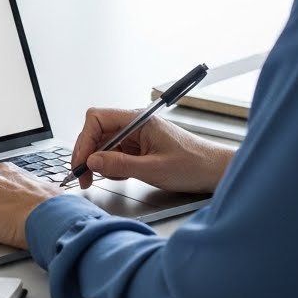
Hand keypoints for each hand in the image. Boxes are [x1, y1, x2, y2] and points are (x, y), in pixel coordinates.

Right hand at [71, 108, 232, 194]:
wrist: (215, 172)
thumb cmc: (194, 165)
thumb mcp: (154, 170)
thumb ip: (119, 165)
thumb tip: (92, 161)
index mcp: (139, 119)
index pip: (98, 119)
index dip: (84, 140)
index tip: (81, 162)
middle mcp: (136, 124)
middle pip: (98, 131)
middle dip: (88, 153)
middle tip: (83, 177)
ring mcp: (137, 136)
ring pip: (105, 144)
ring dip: (99, 162)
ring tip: (102, 179)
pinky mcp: (141, 148)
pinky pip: (116, 153)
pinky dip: (112, 166)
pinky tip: (120, 176)